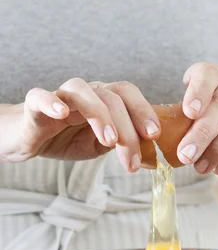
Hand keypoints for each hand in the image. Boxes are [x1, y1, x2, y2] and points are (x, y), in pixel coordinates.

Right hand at [0, 79, 159, 172]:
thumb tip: (152, 157)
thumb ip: (123, 144)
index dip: (144, 111)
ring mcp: (60, 96)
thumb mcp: (102, 145)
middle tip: (132, 158)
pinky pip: (40, 96)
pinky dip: (51, 102)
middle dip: (127, 128)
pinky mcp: (35, 105)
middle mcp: (86, 93)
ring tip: (109, 140)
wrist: (31, 140)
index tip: (155, 136)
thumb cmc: (69, 138)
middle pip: (111, 97)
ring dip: (99, 114)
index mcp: (104, 100)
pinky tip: (61, 114)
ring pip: (81, 91)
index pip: (128, 95)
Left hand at [177, 63, 217, 174]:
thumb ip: (185, 110)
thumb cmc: (217, 103)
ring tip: (200, 168)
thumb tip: (161, 138)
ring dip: (217, 151)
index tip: (189, 112)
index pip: (208, 76)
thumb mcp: (202, 97)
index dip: (199, 93)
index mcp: (216, 74)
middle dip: (203, 134)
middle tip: (185, 156)